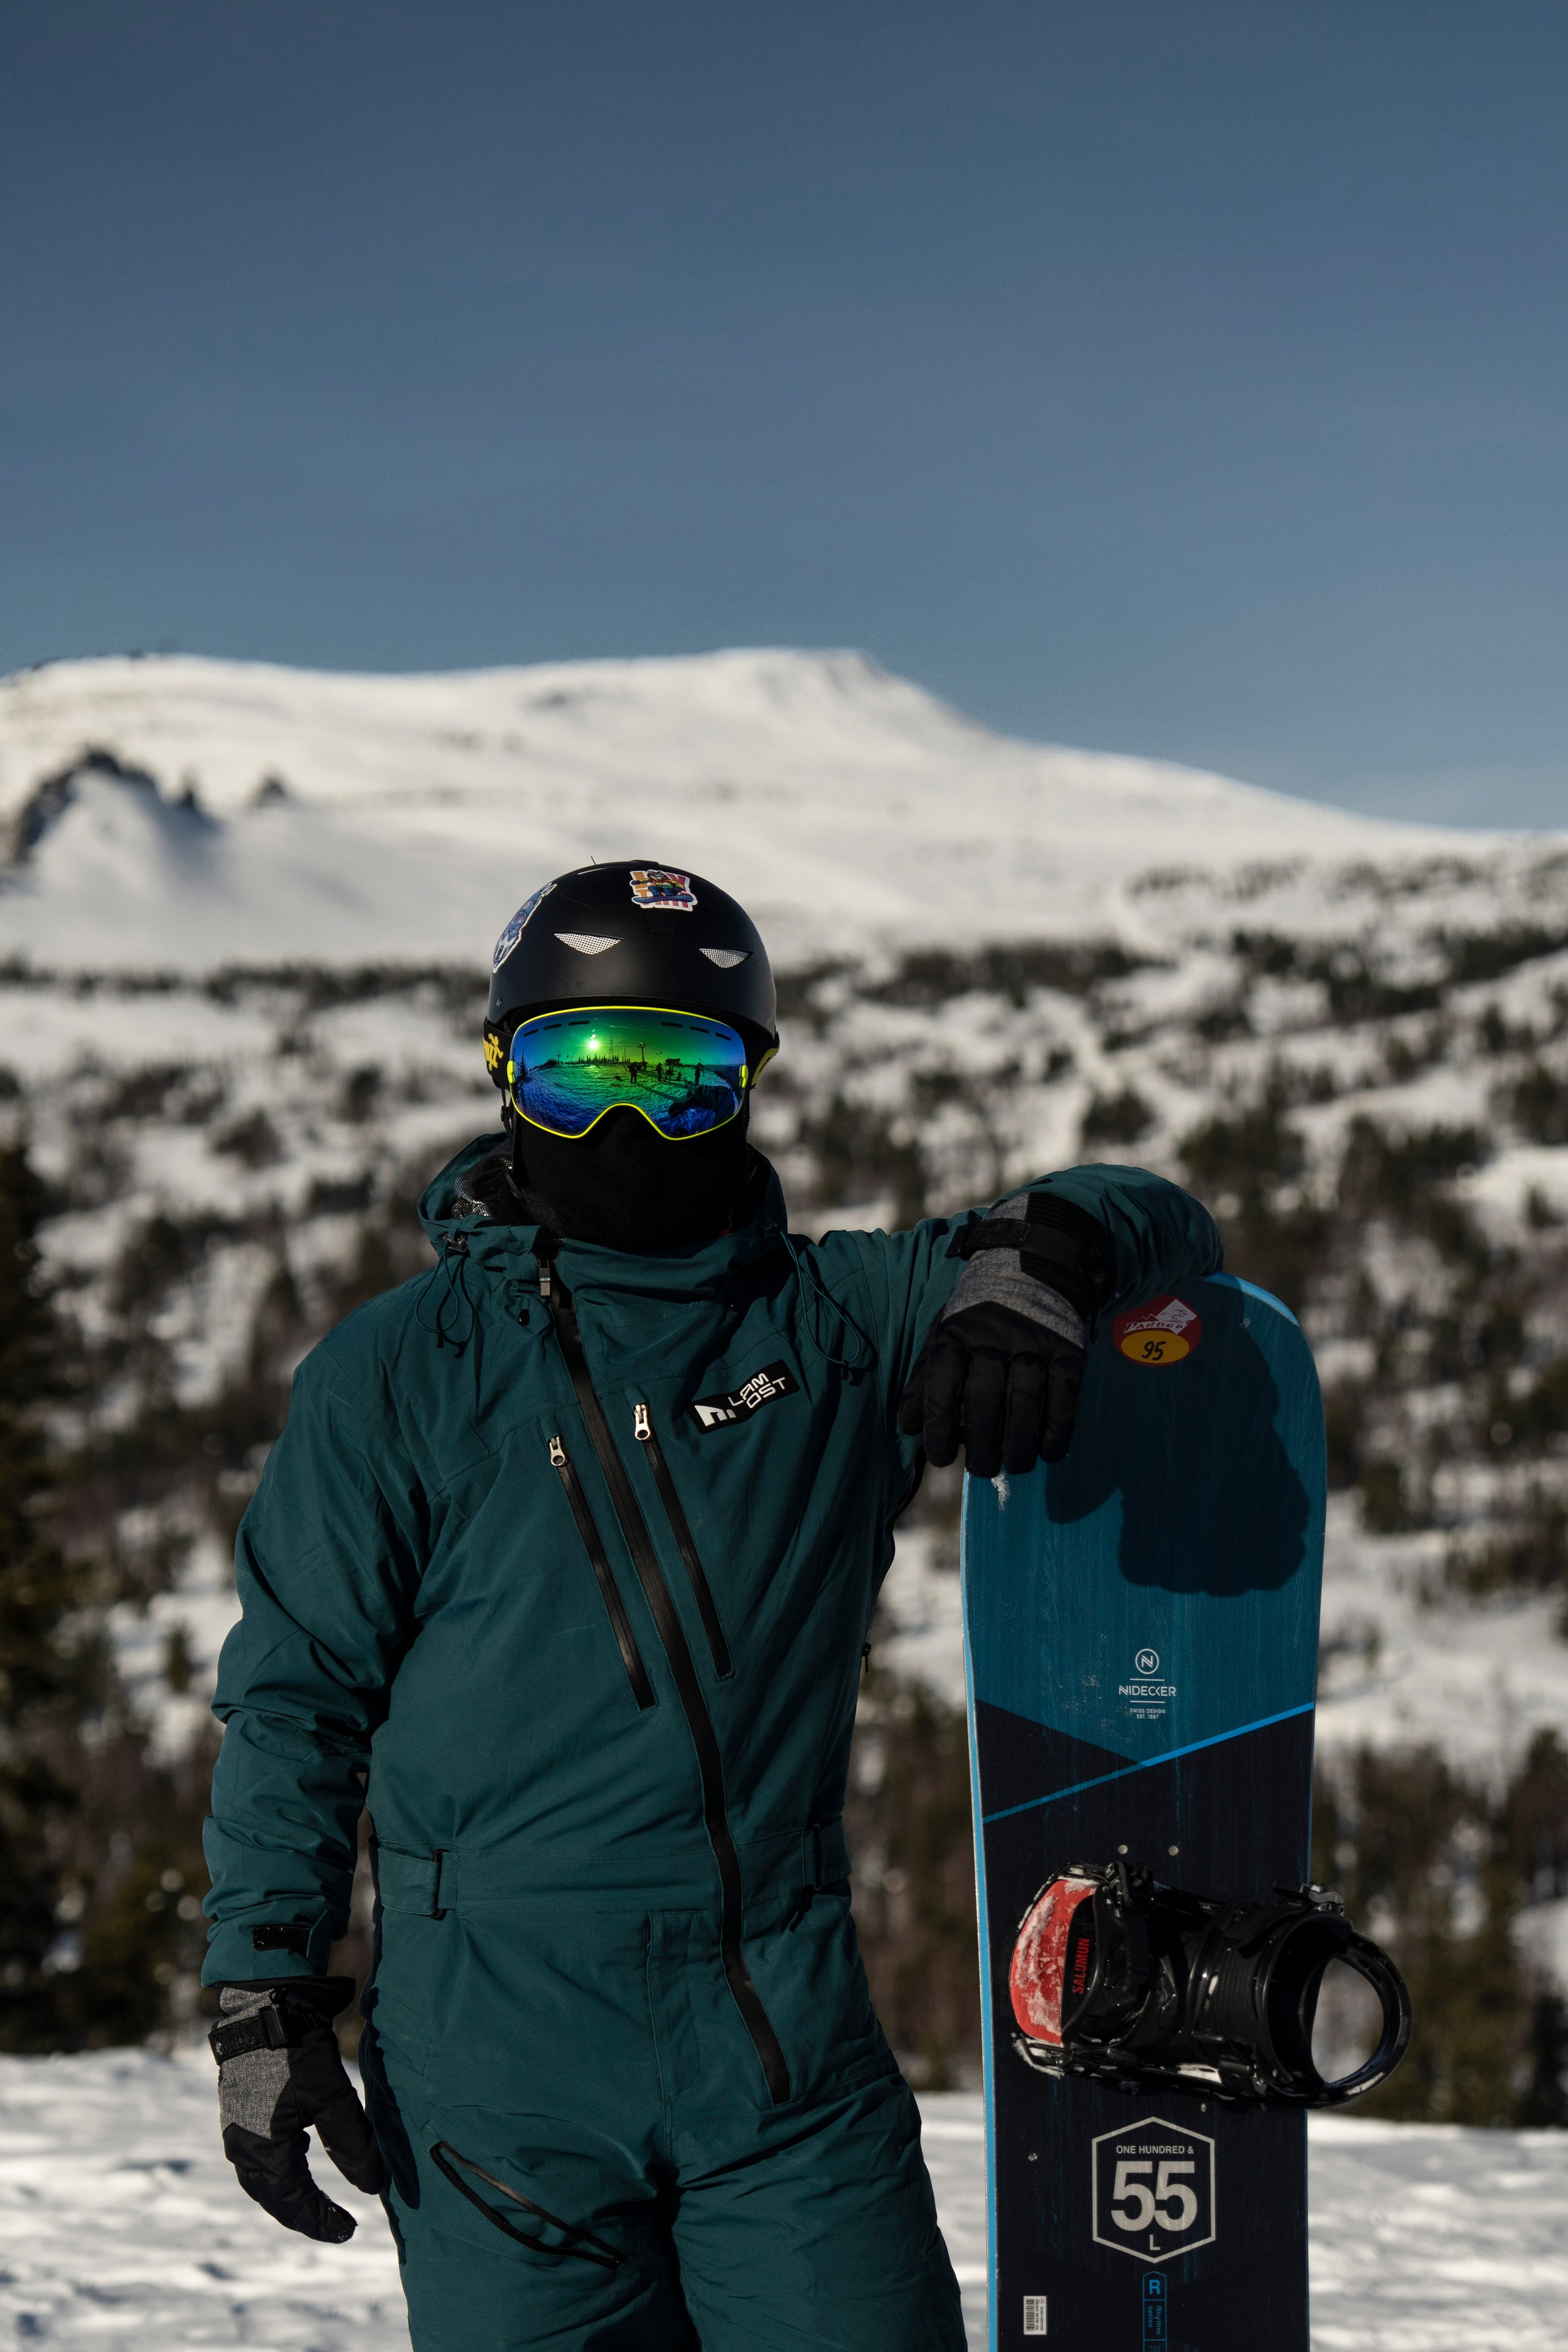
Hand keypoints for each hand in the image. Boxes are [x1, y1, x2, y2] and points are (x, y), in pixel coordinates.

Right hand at [210, 1977, 385, 2240]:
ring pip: (262, 2177)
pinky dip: (278, 2167)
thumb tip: (372, 2186)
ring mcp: (237, 2126)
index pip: (293, 2200)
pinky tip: (296, 2156)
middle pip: (273, 2195)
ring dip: (288, 2193)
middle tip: (333, 2225)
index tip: (348, 2231)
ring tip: (315, 2202)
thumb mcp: (331, 2096)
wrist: (265, 2003)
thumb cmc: (296, 2050)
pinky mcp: (240, 2107)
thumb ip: (351, 2142)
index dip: (320, 2219)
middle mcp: (243, 2144)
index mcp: (262, 2149)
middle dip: (302, 2214)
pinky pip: (257, 2154)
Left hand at [898, 1299, 1085, 1477]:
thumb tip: (908, 1427)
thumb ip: (926, 1379)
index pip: (942, 1390)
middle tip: (982, 1469)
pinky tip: (1048, 1453)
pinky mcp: (1067, 1353)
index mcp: (956, 1337)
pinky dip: (1057, 1433)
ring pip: (1025, 1407)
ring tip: (1013, 1466)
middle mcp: (993, 1341)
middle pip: (985, 1403)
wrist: (1034, 1268)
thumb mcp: (945, 1334)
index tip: (942, 1457)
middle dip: (982, 1447)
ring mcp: (1034, 1346)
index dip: (939, 1430)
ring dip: (1019, 1447)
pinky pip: (1063, 1401)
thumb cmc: (979, 1315)